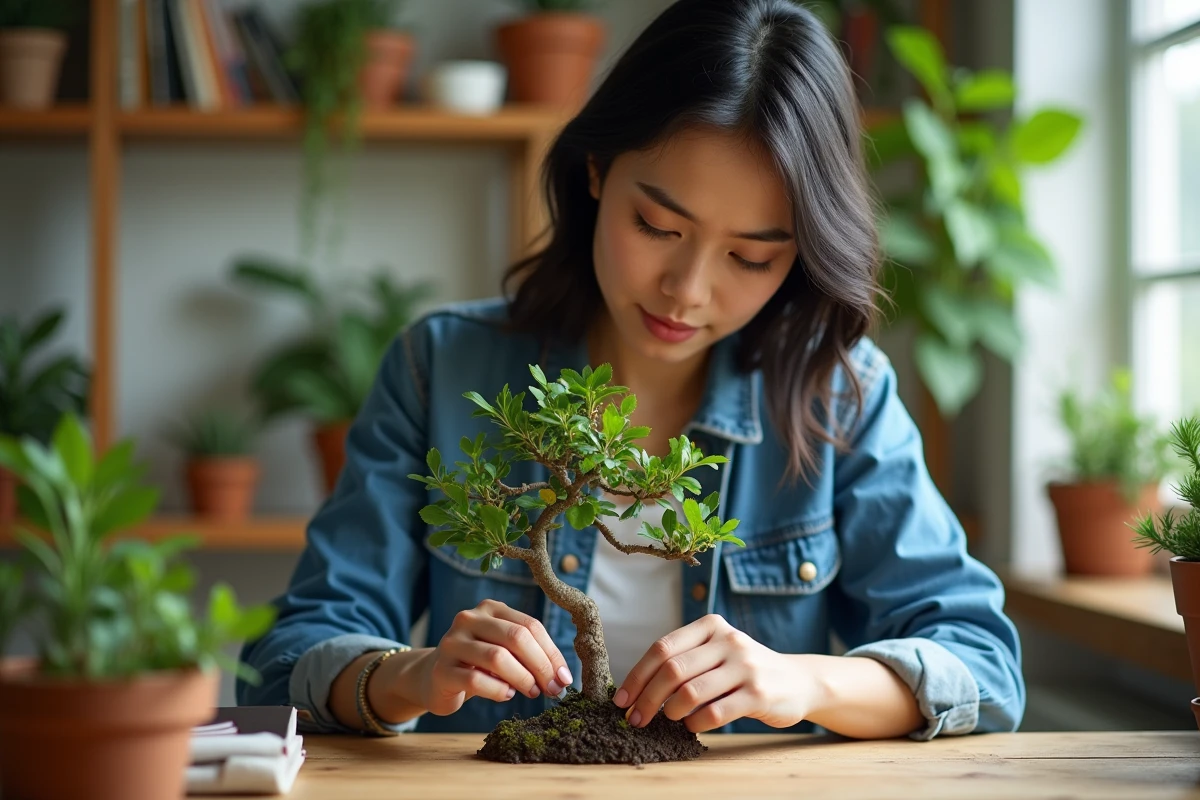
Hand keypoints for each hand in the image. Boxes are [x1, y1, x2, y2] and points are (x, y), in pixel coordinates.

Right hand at [417, 599, 573, 716]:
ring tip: (532, 692)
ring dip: (522, 678)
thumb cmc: (479, 664)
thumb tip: (562, 675)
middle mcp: (469, 619)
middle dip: (541, 666)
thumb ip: (528, 653)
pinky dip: (498, 690)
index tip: (564, 677)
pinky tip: (506, 694)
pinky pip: (476, 680)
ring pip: (497, 657)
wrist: (434, 678)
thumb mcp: (504, 650)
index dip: (552, 652)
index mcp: (490, 608)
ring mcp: (452, 642)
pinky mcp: (441, 670)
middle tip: (553, 689)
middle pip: (516, 637)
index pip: (530, 626)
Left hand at [612, 614, 816, 732]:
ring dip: (671, 712)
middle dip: (647, 698)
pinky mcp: (758, 694)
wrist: (798, 681)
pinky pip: (715, 712)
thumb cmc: (743, 670)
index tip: (622, 700)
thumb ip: (684, 660)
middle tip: (636, 719)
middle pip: (672, 670)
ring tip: (669, 719)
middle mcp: (728, 641)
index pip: (662, 648)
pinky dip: (696, 723)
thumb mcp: (716, 652)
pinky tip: (693, 726)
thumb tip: (637, 690)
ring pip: (691, 692)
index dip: (637, 676)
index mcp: (711, 626)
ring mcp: (745, 666)